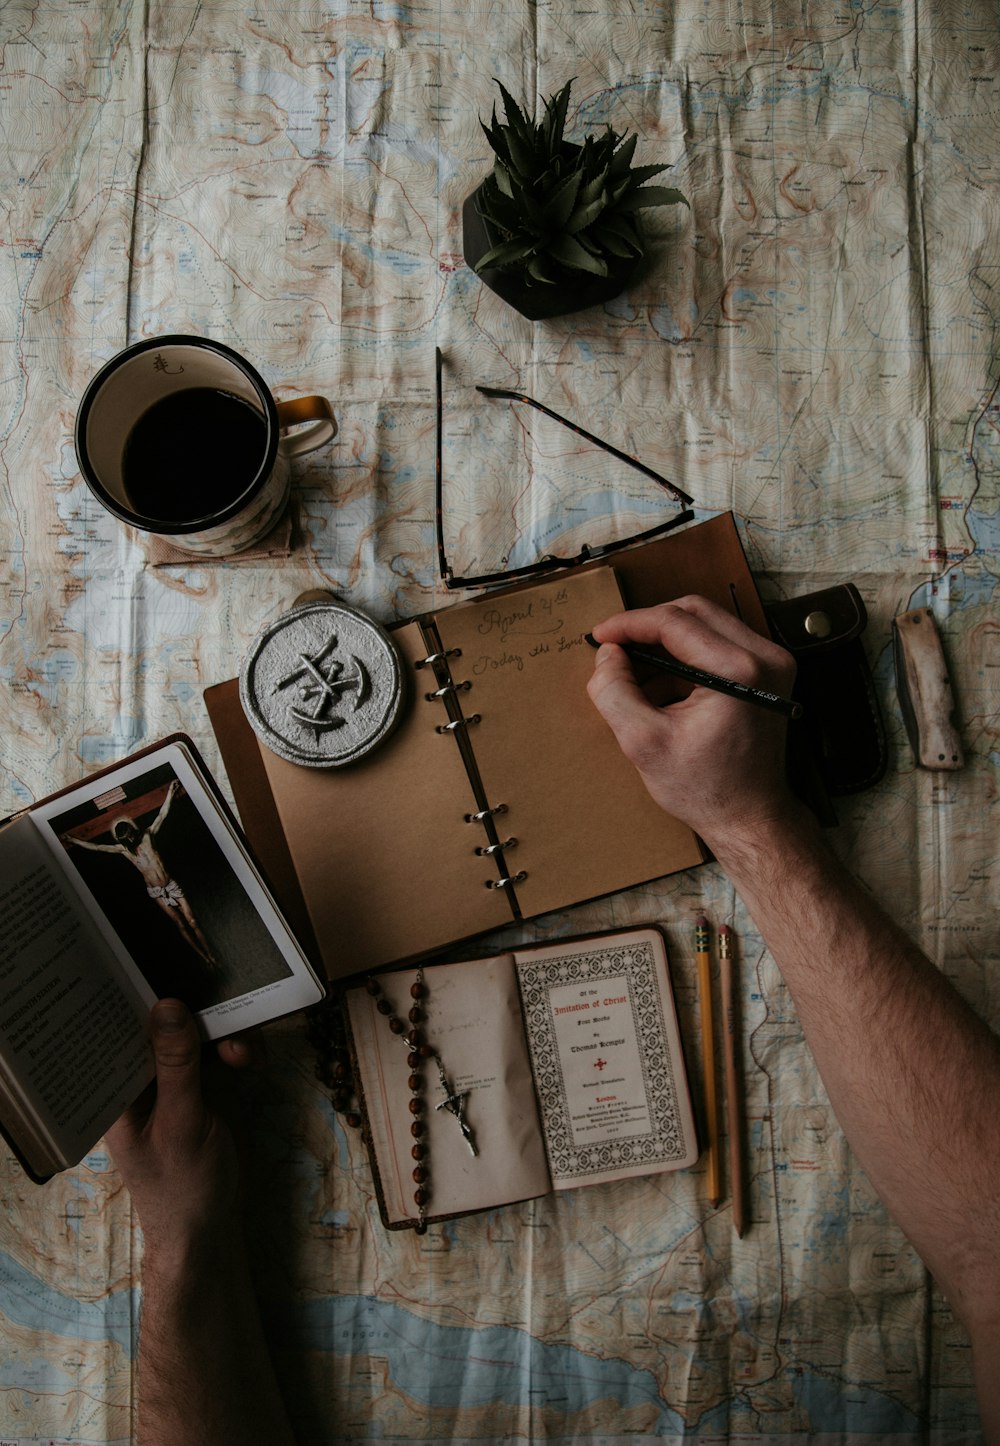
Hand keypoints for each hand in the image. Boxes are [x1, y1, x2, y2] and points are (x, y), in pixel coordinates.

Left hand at [106, 999, 251, 1262]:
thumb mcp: (181, 1122)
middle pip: (160, 1029)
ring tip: (245, 1054)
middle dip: (197, 1018)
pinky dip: (233, 1051)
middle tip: (230, 1023)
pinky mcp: (194, 1090)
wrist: (207, 1233)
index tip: (175, 975)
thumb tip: (168, 1005)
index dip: (142, 1001)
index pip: (118, 1031)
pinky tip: (249, 1060)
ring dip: (223, 1036)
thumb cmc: (182, 1187)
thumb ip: (176, 1064)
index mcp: (114, 1091)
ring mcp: (165, 1085)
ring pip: (192, 1037)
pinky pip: (211, 1054)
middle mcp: (135, 1082)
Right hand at [587, 595, 798, 850]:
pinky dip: (686, 658)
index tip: (600, 636)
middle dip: (648, 626)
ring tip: (635, 676)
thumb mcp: (643, 743)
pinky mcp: (770, 672)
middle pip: (694, 611)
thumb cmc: (706, 788)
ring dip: (666, 642)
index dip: (630, 624)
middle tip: (614, 647)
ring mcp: (773, 662)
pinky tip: (662, 691)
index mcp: (739, 670)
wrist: (750, 817)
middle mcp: (765, 657)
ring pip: (706, 624)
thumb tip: (607, 653)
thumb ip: (614, 691)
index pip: (674, 622)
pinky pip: (719, 644)